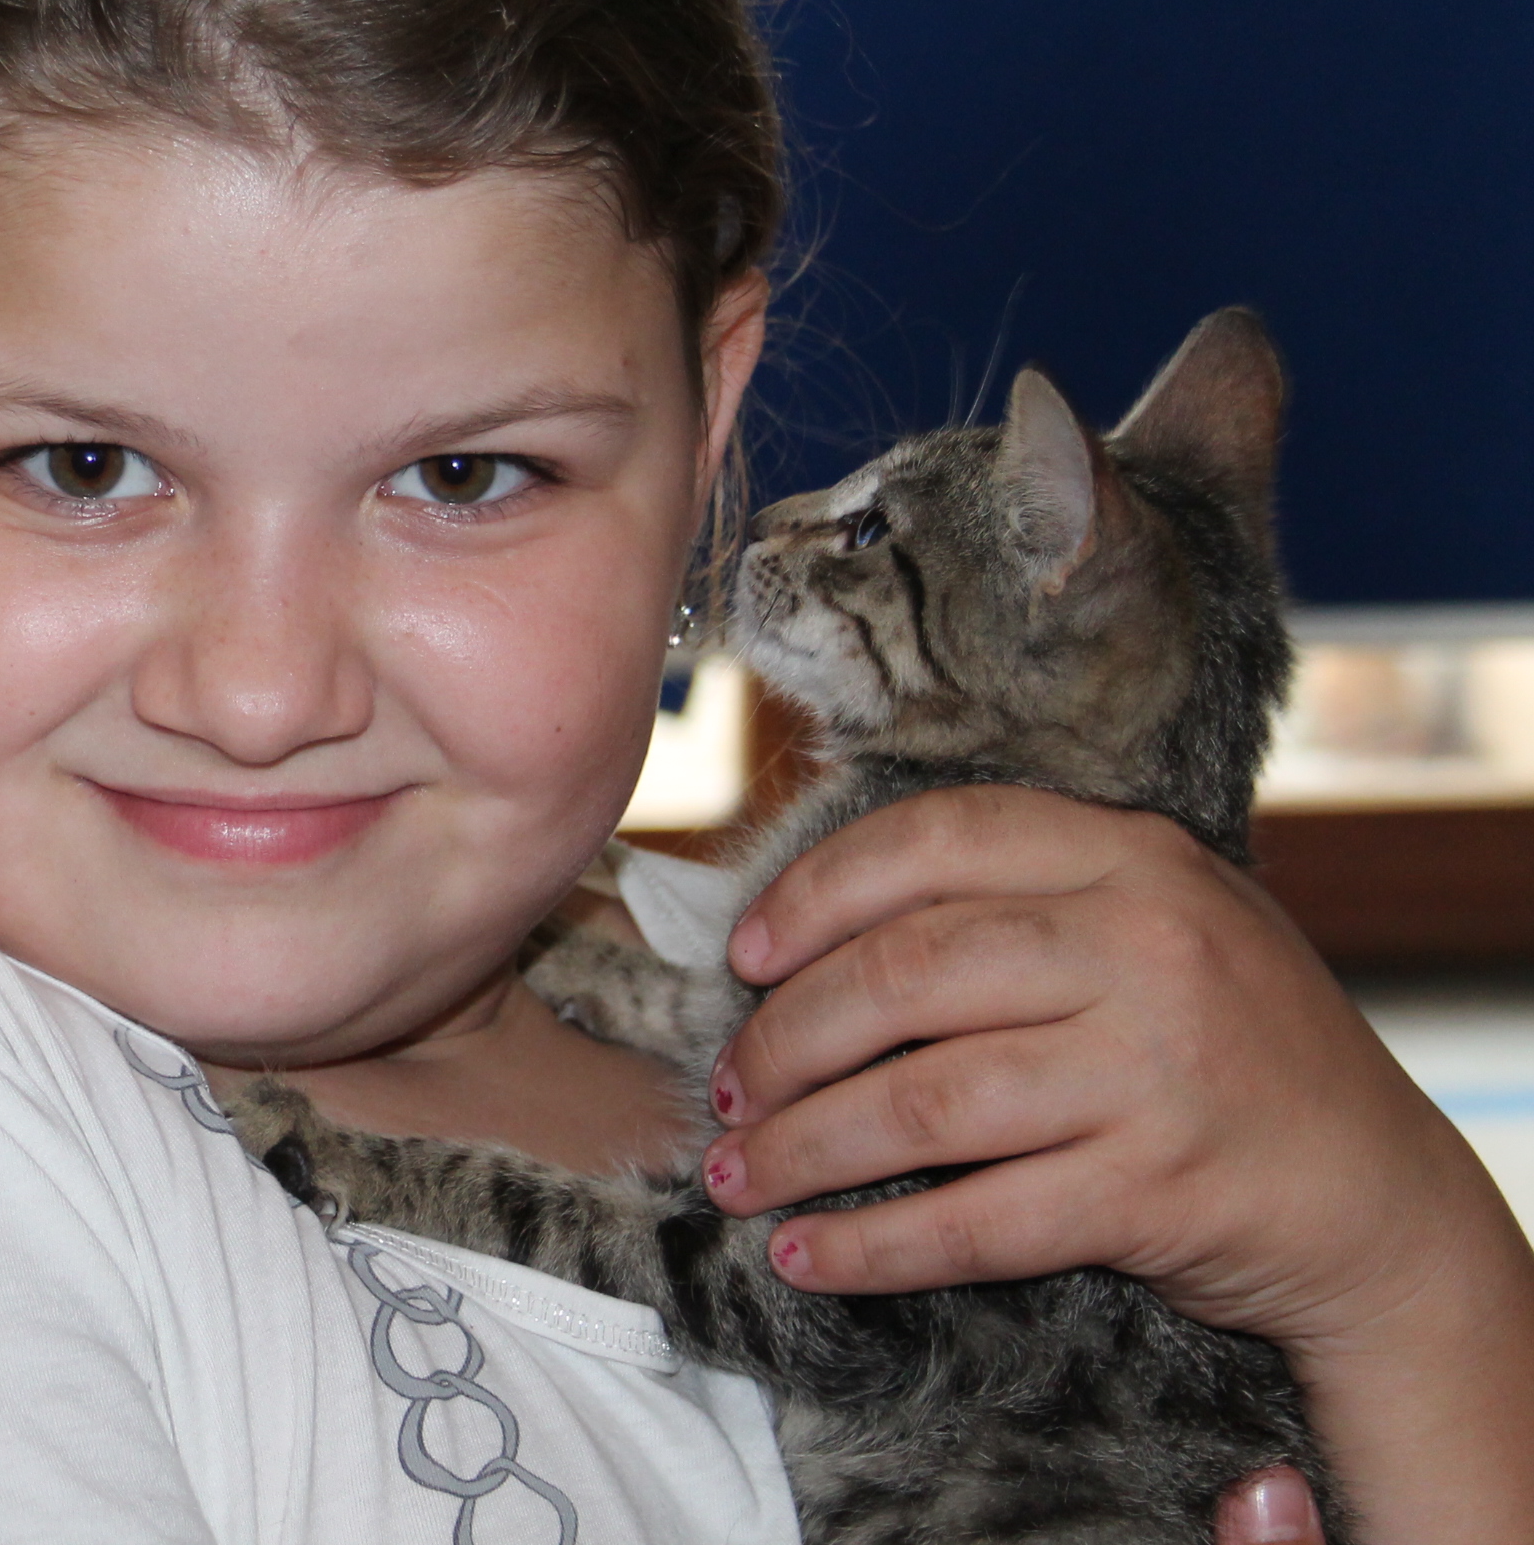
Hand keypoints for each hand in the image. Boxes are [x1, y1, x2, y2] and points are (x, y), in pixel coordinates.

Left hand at [691, 784, 1533, 1537]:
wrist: (1373, 1197)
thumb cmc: (1222, 1045)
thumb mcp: (1150, 926)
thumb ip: (1014, 904)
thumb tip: (800, 930)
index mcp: (1132, 858)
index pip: (934, 843)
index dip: (814, 895)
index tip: (743, 956)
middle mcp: (1146, 949)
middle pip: (904, 976)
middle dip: (785, 1040)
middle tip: (725, 1089)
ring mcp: (1153, 1072)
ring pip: (921, 1103)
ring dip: (804, 1148)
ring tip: (739, 1176)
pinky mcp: (1154, 1192)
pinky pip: (973, 1222)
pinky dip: (872, 1246)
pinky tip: (807, 1255)